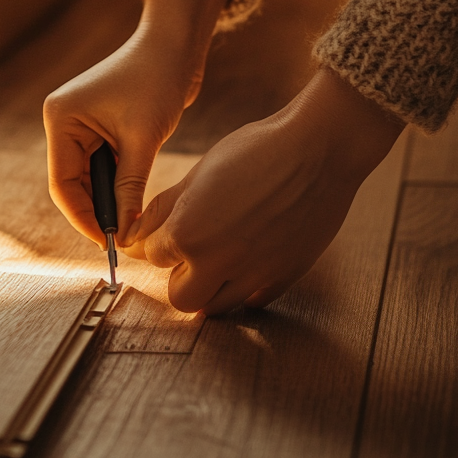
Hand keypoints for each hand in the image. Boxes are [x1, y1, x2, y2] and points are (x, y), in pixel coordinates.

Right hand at [44, 0, 228, 246]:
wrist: (176, 46)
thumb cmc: (157, 81)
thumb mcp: (142, 140)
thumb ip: (129, 187)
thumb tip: (124, 231)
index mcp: (61, 119)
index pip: (63, 183)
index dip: (84, 217)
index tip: (106, 243)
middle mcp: (64, 122)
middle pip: (73, 183)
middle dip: (96, 212)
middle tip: (120, 240)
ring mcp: (82, 124)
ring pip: (90, 177)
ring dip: (108, 200)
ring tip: (128, 226)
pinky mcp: (102, 126)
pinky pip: (104, 166)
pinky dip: (117, 185)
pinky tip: (132, 204)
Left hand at [123, 68, 403, 313]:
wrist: (319, 149)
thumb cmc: (259, 149)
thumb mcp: (200, 172)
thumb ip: (166, 208)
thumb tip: (138, 231)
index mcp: (189, 234)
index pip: (153, 257)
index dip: (155, 243)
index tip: (160, 237)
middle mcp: (218, 262)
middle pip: (181, 297)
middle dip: (178, 278)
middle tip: (187, 255)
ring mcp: (254, 274)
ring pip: (217, 307)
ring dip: (210, 288)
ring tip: (217, 259)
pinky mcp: (284, 276)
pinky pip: (255, 299)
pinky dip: (245, 287)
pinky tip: (248, 263)